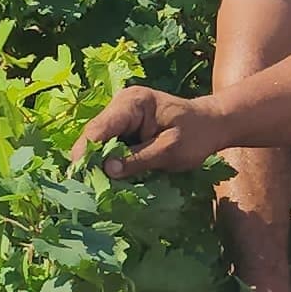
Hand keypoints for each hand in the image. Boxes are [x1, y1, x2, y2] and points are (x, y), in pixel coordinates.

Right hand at [73, 86, 235, 179]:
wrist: (213, 124)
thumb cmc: (197, 135)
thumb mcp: (170, 150)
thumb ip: (138, 159)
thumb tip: (107, 171)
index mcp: (133, 103)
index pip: (99, 128)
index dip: (85, 153)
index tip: (78, 177)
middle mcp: (122, 104)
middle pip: (95, 135)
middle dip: (90, 160)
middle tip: (86, 188)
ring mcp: (122, 115)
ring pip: (100, 142)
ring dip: (99, 163)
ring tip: (95, 187)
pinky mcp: (126, 127)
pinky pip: (110, 145)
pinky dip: (110, 161)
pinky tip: (110, 178)